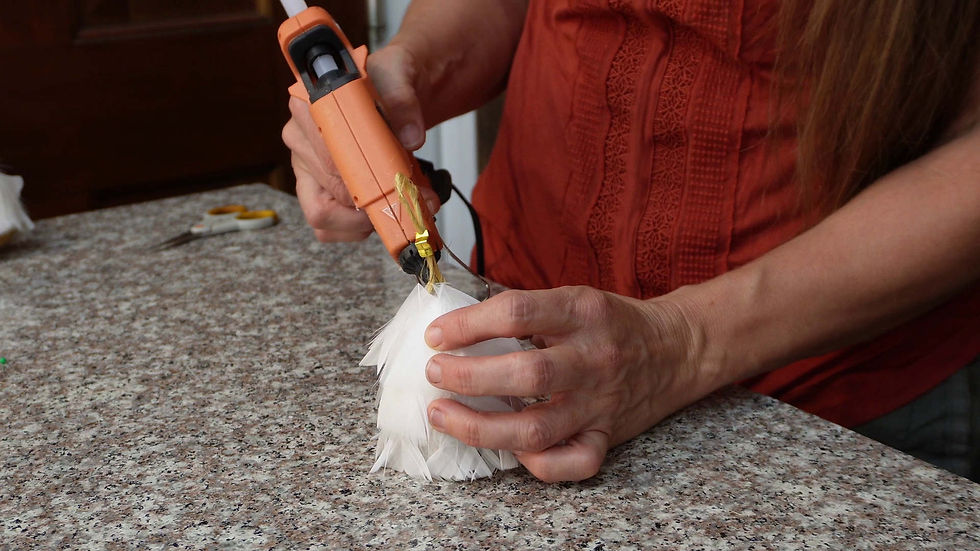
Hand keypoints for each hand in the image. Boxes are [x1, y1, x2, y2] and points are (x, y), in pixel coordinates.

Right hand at [281, 44, 436, 241]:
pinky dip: (360, 228)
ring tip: (399, 205)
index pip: (324, 158)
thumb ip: (403, 102)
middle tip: (412, 199)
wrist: (394, 91)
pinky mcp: (320, 189)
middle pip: (327, 194)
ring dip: (365, 222)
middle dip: (373, 206)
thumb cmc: (386, 84)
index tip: (388, 186)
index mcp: (308, 108)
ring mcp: (308, 168)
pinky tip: (383, 210)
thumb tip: (410, 136)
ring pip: (323, 218)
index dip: (358, 181)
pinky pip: (330, 227)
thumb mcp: (399, 78)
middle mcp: (301, 140)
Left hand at [423, 286, 712, 481]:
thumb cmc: (612, 324)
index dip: (468, 324)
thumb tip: (457, 326)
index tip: (437, 335)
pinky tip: (509, 451)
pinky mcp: (608, 435)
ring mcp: (601, 402)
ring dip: (480, 425)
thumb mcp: (574, 299)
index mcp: (583, 312)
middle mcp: (594, 358)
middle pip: (525, 373)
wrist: (677, 349)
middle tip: (435, 372)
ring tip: (443, 414)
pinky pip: (573, 464)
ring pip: (536, 428)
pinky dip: (536, 464)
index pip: (517, 312)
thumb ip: (525, 312)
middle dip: (468, 376)